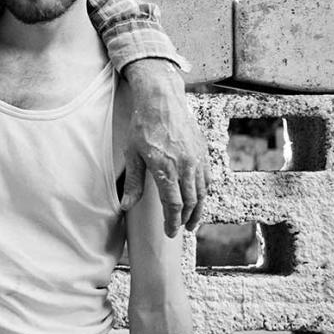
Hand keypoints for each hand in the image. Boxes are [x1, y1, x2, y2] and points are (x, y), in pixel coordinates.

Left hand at [121, 59, 209, 236]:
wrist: (162, 100)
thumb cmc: (143, 126)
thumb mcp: (132, 154)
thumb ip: (133, 183)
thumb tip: (126, 206)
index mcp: (165, 168)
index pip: (173, 204)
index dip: (173, 222)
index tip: (171, 233)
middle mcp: (185, 165)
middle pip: (191, 201)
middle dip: (187, 219)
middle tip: (182, 230)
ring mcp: (197, 158)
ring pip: (202, 192)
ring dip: (198, 209)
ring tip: (193, 221)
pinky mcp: (203, 151)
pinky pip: (207, 178)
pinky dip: (204, 192)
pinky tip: (199, 198)